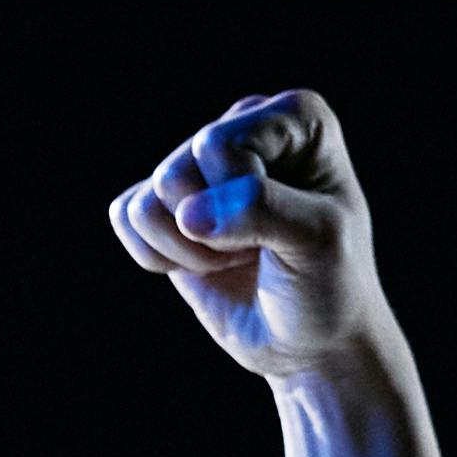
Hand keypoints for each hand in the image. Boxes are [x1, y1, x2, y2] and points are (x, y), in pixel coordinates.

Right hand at [110, 88, 394, 383]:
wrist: (312, 340)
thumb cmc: (330, 283)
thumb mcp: (319, 242)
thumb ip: (262, 212)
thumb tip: (187, 214)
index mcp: (295, 117)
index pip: (220, 146)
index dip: (239, 203)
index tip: (287, 231)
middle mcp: (243, 126)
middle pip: (177, 172)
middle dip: (213, 232)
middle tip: (259, 250)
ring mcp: (201, 162)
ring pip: (149, 201)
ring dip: (189, 250)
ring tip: (236, 257)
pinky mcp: (166, 201)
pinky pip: (125, 216)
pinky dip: (157, 256)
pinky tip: (202, 263)